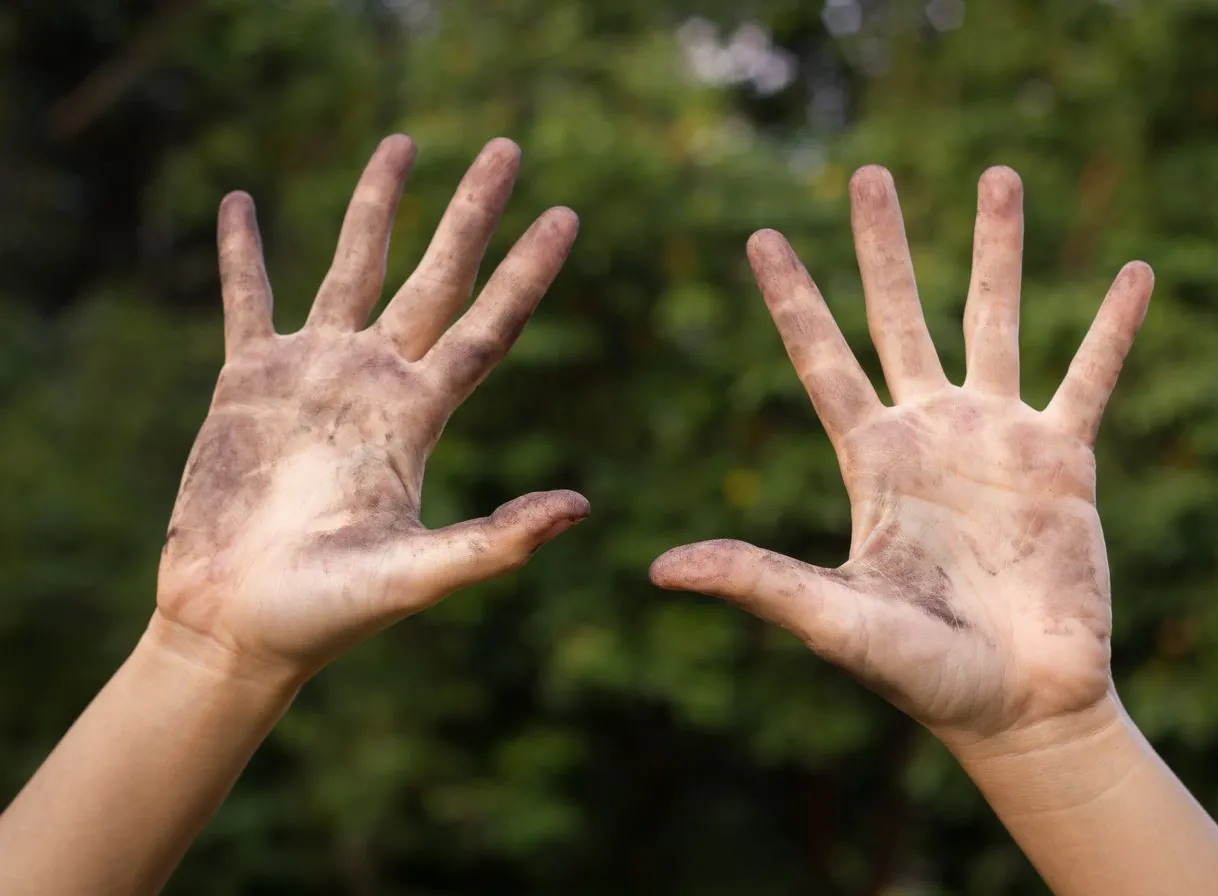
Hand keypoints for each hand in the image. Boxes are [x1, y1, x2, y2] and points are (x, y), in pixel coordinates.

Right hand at [155, 135, 588, 682]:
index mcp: (421, 419)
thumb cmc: (332, 612)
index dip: (527, 272)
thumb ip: (497, 540)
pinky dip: (243, 254)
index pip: (489, 327)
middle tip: (506, 147)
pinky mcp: (246, 384)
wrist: (240, 626)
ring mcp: (315, 377)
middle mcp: (378, 384)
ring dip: (375, 206)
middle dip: (470, 213)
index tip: (565, 215)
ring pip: (352, 268)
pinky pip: (246, 301)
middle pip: (437, 277)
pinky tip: (241, 201)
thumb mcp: (420, 574)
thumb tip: (583, 507)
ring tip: (402, 143)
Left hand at [650, 166, 1151, 742]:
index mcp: (871, 459)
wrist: (1018, 706)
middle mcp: (930, 433)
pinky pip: (1090, 377)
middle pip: (900, 316)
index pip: (824, 360)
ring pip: (995, 320)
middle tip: (868, 174)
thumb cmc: (922, 672)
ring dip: (996, 249)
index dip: (794, 298)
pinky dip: (1112, 327)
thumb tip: (659, 568)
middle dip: (883, 246)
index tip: (761, 236)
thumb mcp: (833, 618)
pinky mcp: (1063, 461)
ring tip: (998, 173)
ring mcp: (997, 439)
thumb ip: (757, 580)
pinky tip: (1134, 271)